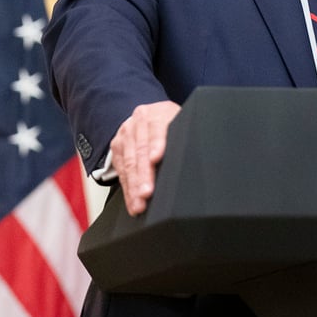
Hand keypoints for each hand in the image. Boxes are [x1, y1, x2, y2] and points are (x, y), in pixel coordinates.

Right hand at [111, 100, 180, 215]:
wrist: (152, 116)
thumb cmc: (171, 125)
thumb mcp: (182, 125)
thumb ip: (185, 137)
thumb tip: (199, 155)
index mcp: (158, 114)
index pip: (157, 129)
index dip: (156, 144)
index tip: (156, 158)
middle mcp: (139, 121)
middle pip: (140, 150)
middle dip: (143, 174)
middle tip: (146, 193)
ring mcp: (126, 133)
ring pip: (128, 162)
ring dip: (133, 186)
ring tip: (138, 203)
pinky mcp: (117, 146)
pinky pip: (121, 170)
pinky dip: (127, 188)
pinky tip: (132, 200)